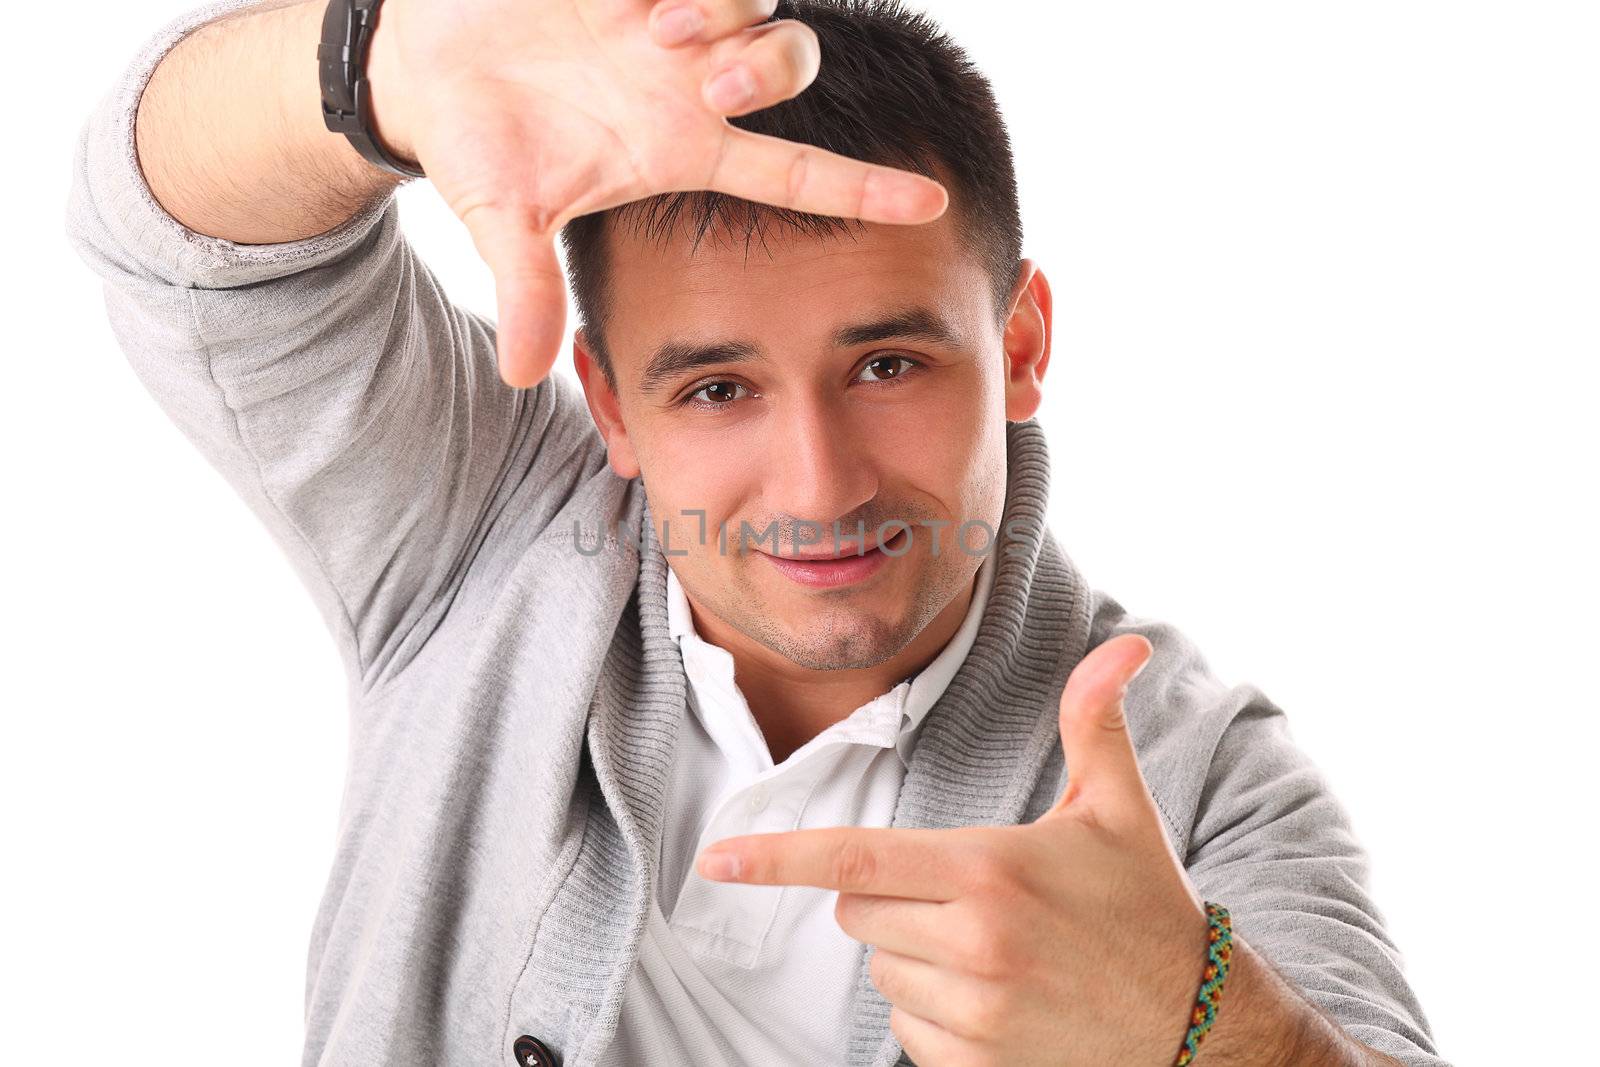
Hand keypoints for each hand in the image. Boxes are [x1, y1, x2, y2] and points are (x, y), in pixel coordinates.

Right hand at [363, 0, 948, 388]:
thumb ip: (528, 288)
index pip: (796, 173)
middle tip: (707, 84)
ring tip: (651, 25)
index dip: (866, 189)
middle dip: (766, 72)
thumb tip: (521, 378)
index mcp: (680, 149)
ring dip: (724, 12)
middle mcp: (690, 83)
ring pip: (759, 5)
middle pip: (790, 66)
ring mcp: (668, 23)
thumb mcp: (503, 219)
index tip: (934, 205)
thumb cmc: (475, 145)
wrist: (422, 65)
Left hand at [695, 633, 1211, 1066]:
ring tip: (995, 950)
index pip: (853, 860)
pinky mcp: (974, 1066)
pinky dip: (934, 1013)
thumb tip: (1126, 644)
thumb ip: (1097, 723)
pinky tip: (998, 1000)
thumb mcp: (1119, 811)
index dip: (776, 859)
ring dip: (913, 955)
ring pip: (880, 970)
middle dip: (889, 897)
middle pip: (858, 911)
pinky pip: (907, 1031)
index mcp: (989, 872)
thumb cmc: (1148, 909)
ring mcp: (972, 1014)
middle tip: (968, 894)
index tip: (717, 859)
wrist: (1198, 1031)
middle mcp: (972, 945)